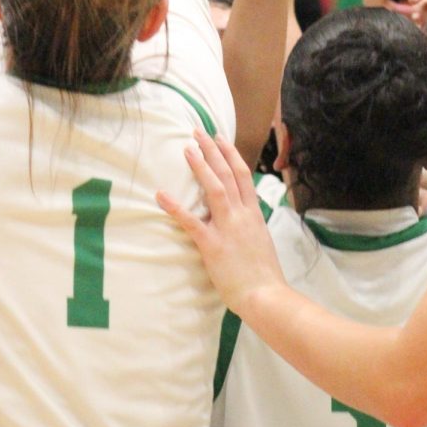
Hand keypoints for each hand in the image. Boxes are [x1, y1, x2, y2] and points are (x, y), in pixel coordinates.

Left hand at [157, 130, 285, 313]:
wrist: (265, 294)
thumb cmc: (264, 274)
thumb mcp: (261, 240)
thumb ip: (250, 225)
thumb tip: (242, 216)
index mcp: (254, 213)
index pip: (242, 175)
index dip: (230, 154)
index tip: (220, 138)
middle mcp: (242, 214)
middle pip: (227, 174)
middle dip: (213, 151)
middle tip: (199, 132)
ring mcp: (228, 228)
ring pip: (214, 188)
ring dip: (200, 167)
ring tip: (187, 149)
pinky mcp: (212, 245)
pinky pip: (191, 222)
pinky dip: (175, 207)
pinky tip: (161, 195)